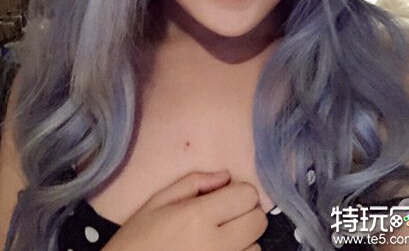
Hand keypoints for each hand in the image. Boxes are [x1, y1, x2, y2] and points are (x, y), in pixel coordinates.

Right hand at [102, 170, 267, 250]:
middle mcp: (215, 244)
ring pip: (256, 247)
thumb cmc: (139, 237)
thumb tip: (226, 176)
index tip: (227, 195)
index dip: (240, 192)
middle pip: (258, 221)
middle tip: (227, 214)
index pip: (247, 196)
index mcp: (198, 216)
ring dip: (245, 240)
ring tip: (220, 238)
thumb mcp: (159, 200)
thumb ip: (195, 182)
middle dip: (247, 213)